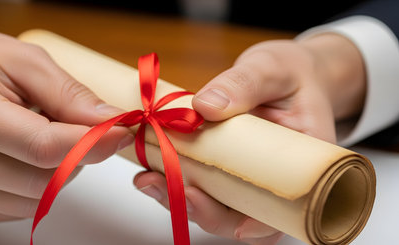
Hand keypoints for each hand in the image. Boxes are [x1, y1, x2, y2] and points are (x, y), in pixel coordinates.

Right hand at [0, 29, 132, 220]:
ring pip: (34, 199)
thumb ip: (69, 94)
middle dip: (76, 156)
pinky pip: (15, 209)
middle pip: (43, 179)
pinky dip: (34, 186)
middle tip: (74, 127)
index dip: (91, 144)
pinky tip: (22, 156)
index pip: (43, 146)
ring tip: (41, 136)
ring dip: (57, 172)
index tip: (120, 133)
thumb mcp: (23, 62)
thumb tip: (110, 122)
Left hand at [135, 33, 365, 243]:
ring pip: (213, 203)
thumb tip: (204, 106)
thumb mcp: (272, 69)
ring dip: (179, 197)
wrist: (285, 73)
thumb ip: (243, 84)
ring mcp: (242, 174)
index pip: (285, 212)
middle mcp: (269, 179)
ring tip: (148, 180)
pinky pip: (198, 180)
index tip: (236, 224)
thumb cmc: (290, 72)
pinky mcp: (220, 165)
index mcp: (301, 165)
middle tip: (172, 190)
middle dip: (204, 211)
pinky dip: (173, 178)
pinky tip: (150, 167)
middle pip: (240, 216)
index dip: (260, 225)